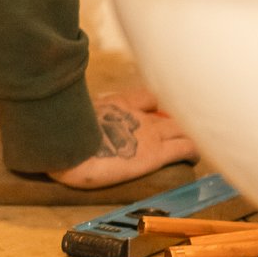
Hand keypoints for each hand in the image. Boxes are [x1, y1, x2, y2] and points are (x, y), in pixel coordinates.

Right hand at [48, 89, 198, 189]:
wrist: (66, 145)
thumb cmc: (62, 134)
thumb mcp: (72, 116)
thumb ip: (78, 114)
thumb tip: (62, 114)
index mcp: (116, 104)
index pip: (145, 97)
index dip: (154, 106)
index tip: (157, 114)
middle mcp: (136, 115)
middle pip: (168, 111)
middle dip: (176, 119)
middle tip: (182, 130)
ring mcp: (148, 133)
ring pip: (182, 128)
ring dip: (189, 134)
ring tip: (195, 143)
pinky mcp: (156, 153)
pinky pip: (185, 148)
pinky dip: (193, 152)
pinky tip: (194, 159)